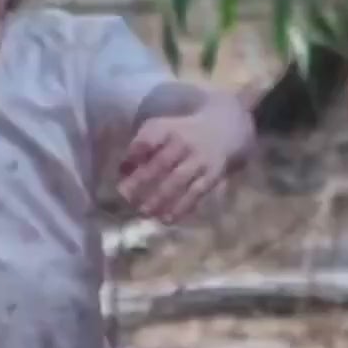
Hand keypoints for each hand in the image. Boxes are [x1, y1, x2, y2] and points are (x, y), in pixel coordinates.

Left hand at [118, 96, 242, 224]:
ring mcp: (200, 159)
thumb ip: (142, 147)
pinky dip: (181, 207)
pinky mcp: (212, 175)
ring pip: (178, 180)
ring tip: (144, 212)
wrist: (226, 129)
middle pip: (161, 162)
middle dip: (142, 181)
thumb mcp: (163, 129)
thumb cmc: (184, 133)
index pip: (149, 138)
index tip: (122, 170)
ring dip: (160, 198)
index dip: (134, 153)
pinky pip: (196, 193)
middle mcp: (184, 142)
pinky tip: (167, 219)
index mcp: (167, 128)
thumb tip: (122, 172)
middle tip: (126, 198)